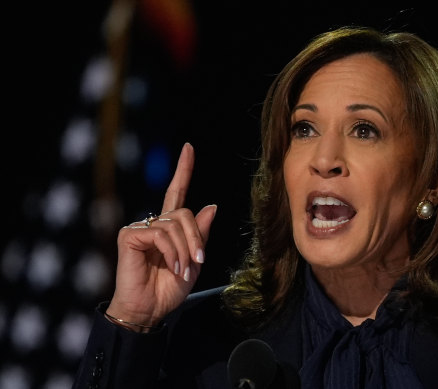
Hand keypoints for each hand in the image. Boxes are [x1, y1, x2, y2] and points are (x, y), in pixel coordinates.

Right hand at [106, 142, 216, 327]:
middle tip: (198, 259)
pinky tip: (171, 265)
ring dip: (185, 248)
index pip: (176, 192)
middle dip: (196, 237)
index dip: (183, 170)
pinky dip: (171, 250)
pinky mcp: (129, 235)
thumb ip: (200, 233)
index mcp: (169, 227)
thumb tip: (212, 205)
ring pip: (175, 223)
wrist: (149, 309)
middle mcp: (153, 223)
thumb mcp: (194, 260)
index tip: (189, 148)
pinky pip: (160, 233)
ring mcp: (139, 227)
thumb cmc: (169, 288)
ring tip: (182, 269)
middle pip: (185, 213)